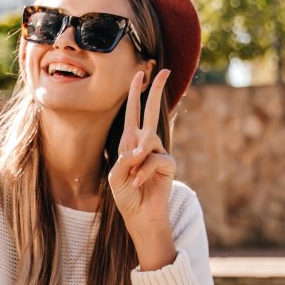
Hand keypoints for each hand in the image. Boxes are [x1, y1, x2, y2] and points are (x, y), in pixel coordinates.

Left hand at [107, 69, 174, 229]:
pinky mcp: (168, 164)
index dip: (136, 94)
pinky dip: (144, 172)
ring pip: (149, 141)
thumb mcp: (117, 175)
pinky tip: (138, 183)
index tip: (139, 74)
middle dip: (156, 90)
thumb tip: (141, 148)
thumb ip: (125, 159)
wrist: (139, 214)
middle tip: (163, 70)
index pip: (134, 113)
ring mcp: (159, 152)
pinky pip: (155, 160)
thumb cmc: (126, 195)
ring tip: (133, 177)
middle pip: (152, 112)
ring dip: (137, 159)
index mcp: (131, 142)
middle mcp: (146, 143)